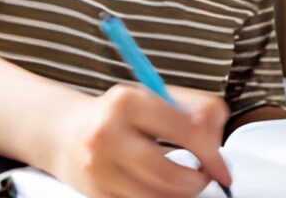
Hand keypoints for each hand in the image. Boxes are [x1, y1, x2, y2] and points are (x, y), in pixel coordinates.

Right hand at [45, 83, 231, 197]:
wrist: (65, 132)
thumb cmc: (120, 115)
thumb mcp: (153, 98)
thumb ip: (194, 109)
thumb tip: (218, 137)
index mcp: (127, 101)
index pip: (187, 131)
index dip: (213, 154)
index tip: (221, 167)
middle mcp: (107, 134)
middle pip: (171, 175)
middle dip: (197, 182)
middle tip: (202, 177)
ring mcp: (98, 168)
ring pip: (158, 197)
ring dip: (179, 194)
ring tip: (180, 181)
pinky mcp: (95, 193)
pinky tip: (155, 187)